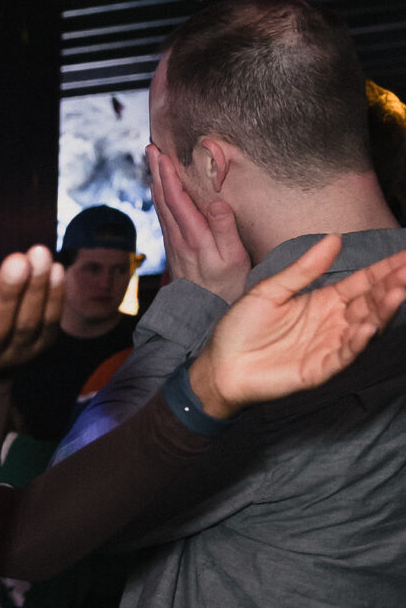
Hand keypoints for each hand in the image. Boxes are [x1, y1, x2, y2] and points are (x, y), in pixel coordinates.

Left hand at [147, 144, 248, 303]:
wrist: (206, 313)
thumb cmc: (228, 285)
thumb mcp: (234, 257)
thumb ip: (224, 228)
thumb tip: (214, 202)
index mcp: (193, 236)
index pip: (176, 199)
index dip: (168, 176)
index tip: (162, 155)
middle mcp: (178, 238)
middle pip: (163, 199)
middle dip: (156, 172)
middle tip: (150, 148)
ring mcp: (174, 244)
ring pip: (161, 207)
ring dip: (156, 182)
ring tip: (152, 162)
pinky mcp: (175, 249)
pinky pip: (164, 217)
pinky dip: (160, 198)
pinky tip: (160, 191)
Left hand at [189, 234, 405, 418]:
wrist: (220, 365)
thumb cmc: (242, 328)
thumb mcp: (271, 290)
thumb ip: (303, 269)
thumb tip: (334, 239)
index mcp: (324, 300)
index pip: (362, 282)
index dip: (385, 269)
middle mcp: (332, 321)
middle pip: (370, 302)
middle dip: (391, 286)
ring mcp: (328, 345)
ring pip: (364, 326)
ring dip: (382, 310)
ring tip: (397, 292)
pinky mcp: (319, 369)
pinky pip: (344, 354)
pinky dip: (357, 341)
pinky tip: (368, 326)